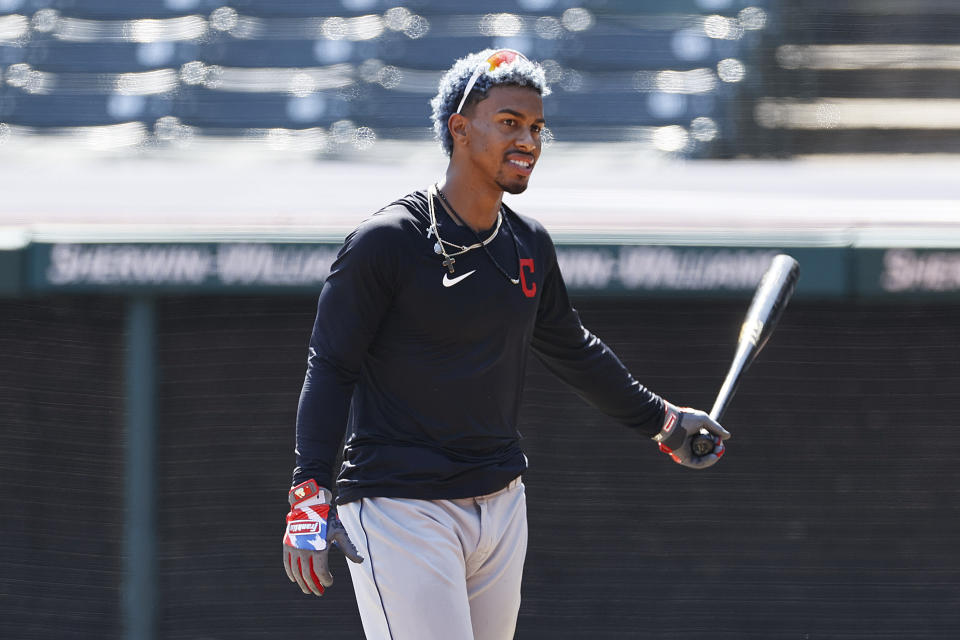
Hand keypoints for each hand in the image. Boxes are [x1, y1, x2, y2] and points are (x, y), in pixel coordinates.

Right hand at [282, 480, 362, 595]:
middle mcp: (305, 551)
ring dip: (302, 583)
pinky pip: (287, 564)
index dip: (325, 581)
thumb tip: (361, 561)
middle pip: (307, 575)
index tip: (329, 583)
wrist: (310, 505)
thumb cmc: (327, 520)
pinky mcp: (287, 545)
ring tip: (307, 590)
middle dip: (313, 586)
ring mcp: (294, 549)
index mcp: (319, 549)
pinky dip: (290, 573)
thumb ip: (349, 548)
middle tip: (319, 592)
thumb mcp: (340, 533)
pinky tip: (295, 579)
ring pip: (296, 572)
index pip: (321, 572)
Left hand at [653, 401, 730, 468]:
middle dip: (716, 450)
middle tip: (721, 447)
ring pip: (703, 459)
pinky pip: (698, 463)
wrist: (671, 424)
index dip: (716, 442)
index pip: (708, 442)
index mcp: (694, 435)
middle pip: (707, 452)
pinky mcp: (684, 458)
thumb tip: (727, 436)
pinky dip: (707, 461)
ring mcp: (687, 452)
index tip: (720, 440)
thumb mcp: (704, 420)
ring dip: (713, 457)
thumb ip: (716, 428)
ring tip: (718, 451)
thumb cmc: (685, 419)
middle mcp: (690, 444)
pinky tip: (714, 456)